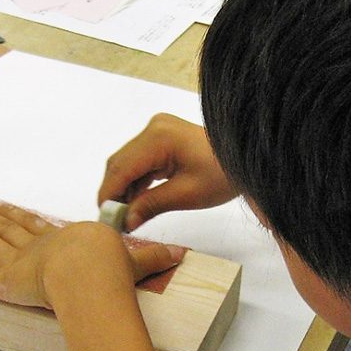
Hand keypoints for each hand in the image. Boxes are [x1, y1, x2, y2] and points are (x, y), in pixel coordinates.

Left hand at [0, 200, 183, 307]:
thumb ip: (154, 257)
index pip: (37, 225)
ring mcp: (18, 263)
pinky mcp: (5, 284)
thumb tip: (178, 255)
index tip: (12, 209)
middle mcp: (36, 246)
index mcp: (62, 239)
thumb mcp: (137, 259)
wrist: (93, 268)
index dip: (23, 217)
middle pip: (9, 228)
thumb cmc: (110, 264)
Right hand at [97, 113, 236, 230]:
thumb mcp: (186, 195)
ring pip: (128, 163)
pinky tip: (136, 203)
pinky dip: (136, 182)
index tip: (105, 219)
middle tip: (113, 222)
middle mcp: (153, 128)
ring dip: (124, 189)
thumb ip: (150, 205)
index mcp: (158, 137)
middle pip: (120, 163)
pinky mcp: (162, 138)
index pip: (121, 168)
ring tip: (124, 216)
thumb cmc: (222, 175)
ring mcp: (157, 131)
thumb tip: (126, 221)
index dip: (109, 195)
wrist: (245, 159)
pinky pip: (140, 161)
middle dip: (114, 193)